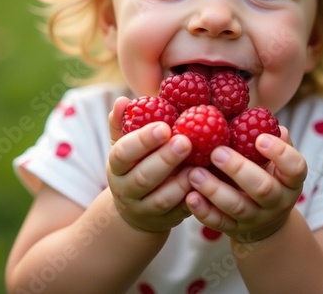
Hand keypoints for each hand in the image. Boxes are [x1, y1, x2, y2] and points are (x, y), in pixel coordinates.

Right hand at [107, 97, 193, 232]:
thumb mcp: (125, 145)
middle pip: (144, 177)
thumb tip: (121, 100)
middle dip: (165, 159)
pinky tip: (205, 185)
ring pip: (161, 199)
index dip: (143, 141)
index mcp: (117, 166)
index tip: (164, 127)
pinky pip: (179, 213)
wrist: (135, 210)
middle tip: (185, 141)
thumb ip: (124, 123)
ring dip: (180, 183)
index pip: (124, 153)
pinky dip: (192, 200)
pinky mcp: (166, 221)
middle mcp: (127, 190)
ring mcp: (145, 209)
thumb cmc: (136, 164)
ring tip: (197, 166)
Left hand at [185, 126, 305, 242]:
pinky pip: (219, 223)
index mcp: (290, 179)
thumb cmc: (266, 175)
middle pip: (263, 188)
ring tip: (194, 172)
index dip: (280, 153)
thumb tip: (262, 118)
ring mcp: (256, 218)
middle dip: (238, 169)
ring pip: (237, 206)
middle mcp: (277, 201)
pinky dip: (204, 211)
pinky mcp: (235, 229)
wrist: (264, 221)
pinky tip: (190, 197)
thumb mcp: (274, 160)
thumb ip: (270, 140)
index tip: (260, 138)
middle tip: (216, 152)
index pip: (295, 167)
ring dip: (214, 189)